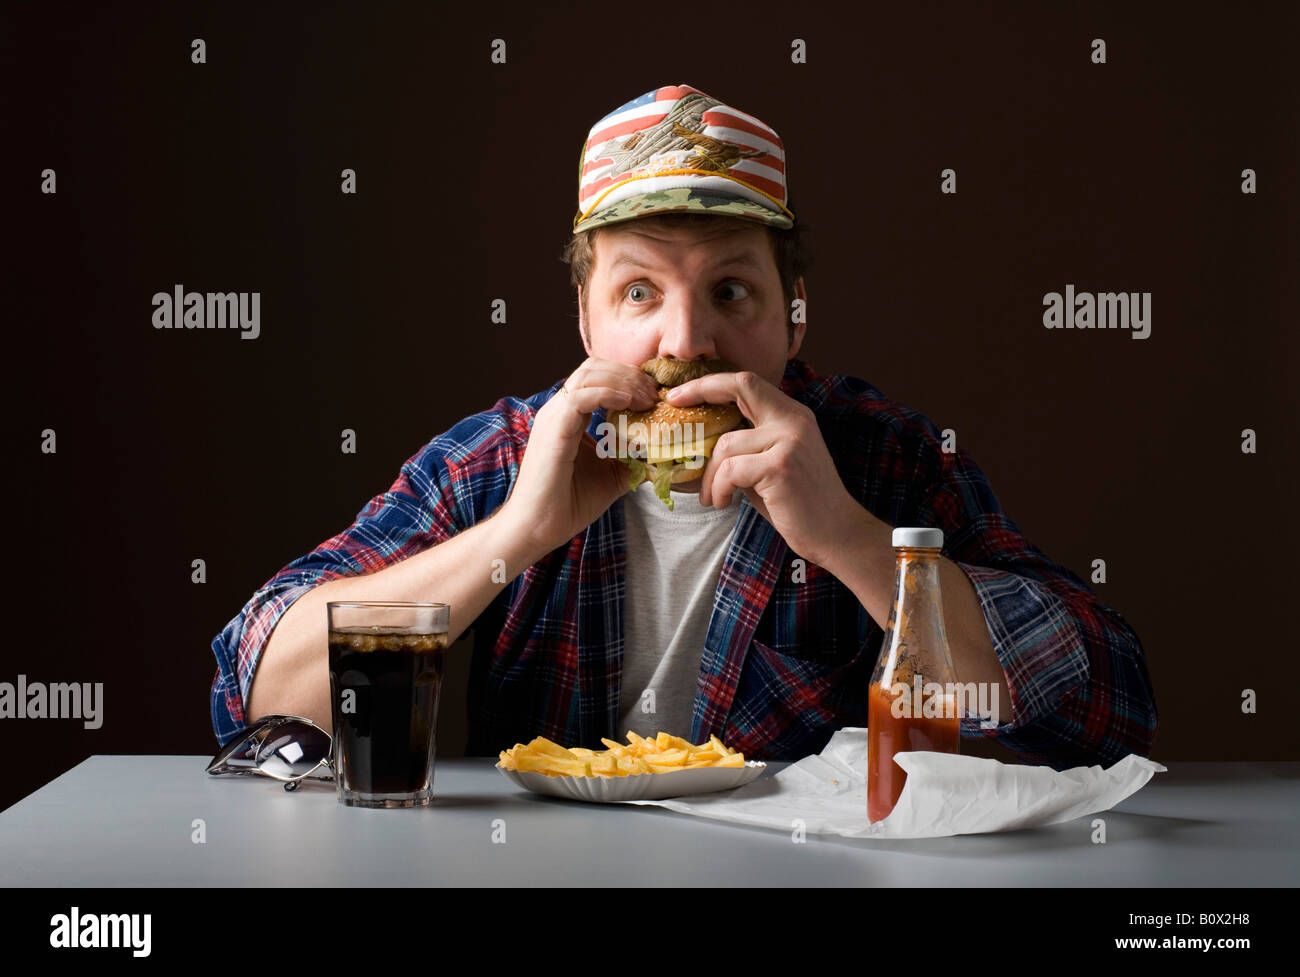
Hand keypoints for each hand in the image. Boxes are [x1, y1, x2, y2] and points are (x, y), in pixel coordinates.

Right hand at [504, 357, 657, 556]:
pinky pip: (582, 396)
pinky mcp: (554, 429)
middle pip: (594, 367)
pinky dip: (609, 393)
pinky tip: (629, 405)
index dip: (627, 379)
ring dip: (623, 382)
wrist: (538, 528)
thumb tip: (663, 450)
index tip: (653, 394)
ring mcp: (554, 417)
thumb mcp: (612, 476)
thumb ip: (632, 458)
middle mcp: (559, 410)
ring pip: (589, 374)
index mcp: (569, 416)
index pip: (597, 377)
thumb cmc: (568, 504)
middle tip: (653, 393)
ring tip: (646, 399)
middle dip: (629, 374)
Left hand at [665, 369, 860, 564]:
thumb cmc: (800, 505)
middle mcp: (794, 420)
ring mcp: (789, 441)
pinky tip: (722, 503)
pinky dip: (719, 489)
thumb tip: (703, 442)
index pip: (749, 382)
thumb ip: (748, 447)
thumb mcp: (774, 464)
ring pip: (727, 445)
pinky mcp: (780, 466)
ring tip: (712, 497)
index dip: (711, 383)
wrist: (838, 534)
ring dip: (710, 476)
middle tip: (675, 414)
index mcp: (793, 415)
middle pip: (740, 387)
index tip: (681, 394)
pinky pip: (730, 471)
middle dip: (700, 392)